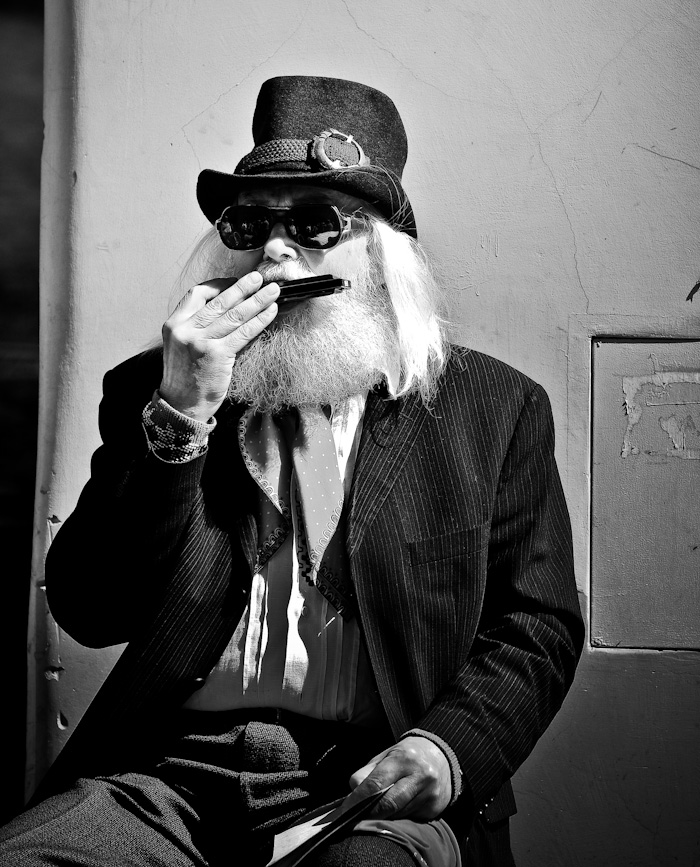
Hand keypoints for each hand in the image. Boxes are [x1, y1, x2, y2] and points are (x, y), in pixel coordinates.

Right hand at [159, 272, 278, 420]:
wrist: (181, 406)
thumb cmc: (185, 378)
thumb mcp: (182, 345)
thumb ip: (197, 326)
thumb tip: (227, 307)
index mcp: (174, 324)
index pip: (197, 294)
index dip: (218, 285)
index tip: (233, 282)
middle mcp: (186, 330)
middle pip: (219, 301)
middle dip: (243, 287)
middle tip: (259, 278)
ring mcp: (201, 342)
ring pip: (234, 315)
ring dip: (257, 300)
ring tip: (272, 291)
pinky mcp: (218, 355)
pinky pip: (244, 332)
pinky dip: (260, 320)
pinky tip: (271, 313)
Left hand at [344, 735, 451, 820]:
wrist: (441, 757)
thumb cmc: (407, 756)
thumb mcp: (386, 755)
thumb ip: (368, 772)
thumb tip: (352, 791)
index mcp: (404, 758)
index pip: (376, 784)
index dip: (357, 800)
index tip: (344, 811)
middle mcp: (420, 776)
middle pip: (388, 804)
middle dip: (368, 813)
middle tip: (355, 818)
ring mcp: (430, 795)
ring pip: (397, 815)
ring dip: (382, 817)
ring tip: (375, 812)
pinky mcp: (434, 810)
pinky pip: (409, 820)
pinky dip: (398, 818)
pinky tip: (396, 810)